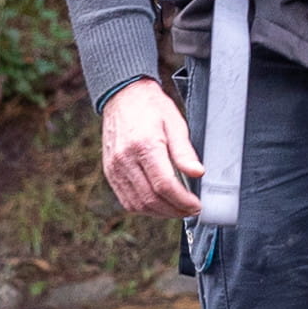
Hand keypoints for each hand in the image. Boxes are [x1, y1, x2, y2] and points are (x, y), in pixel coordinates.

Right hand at [102, 80, 204, 215]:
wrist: (123, 96)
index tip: (197, 205)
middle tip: (191, 210)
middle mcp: (125, 159)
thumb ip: (184, 151)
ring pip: (137, 204)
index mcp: (144, 145)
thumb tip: (197, 173)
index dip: (183, 200)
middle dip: (174, 210)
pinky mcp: (110, 172)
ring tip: (178, 209)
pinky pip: (126, 200)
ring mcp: (114, 168)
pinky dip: (144, 208)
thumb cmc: (151, 107)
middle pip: (150, 199)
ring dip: (160, 213)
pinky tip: (159, 204)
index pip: (164, 185)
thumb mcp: (175, 122)